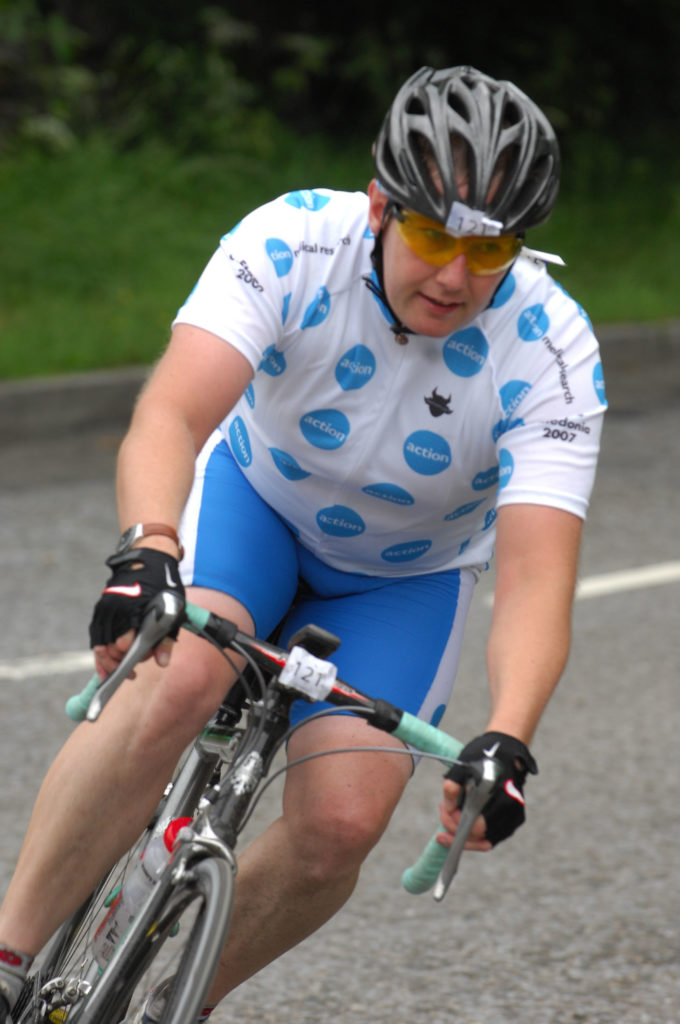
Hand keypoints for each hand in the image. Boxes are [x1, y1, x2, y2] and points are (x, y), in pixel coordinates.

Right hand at [89, 548, 184, 677]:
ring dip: (107, 662)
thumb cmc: (164, 586)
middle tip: (133, 670)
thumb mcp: (172, 610)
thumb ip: (166, 638)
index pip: (123, 644)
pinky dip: (99, 652)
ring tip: (116, 674)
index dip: (130, 657)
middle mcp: (114, 611)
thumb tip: (162, 663)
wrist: (148, 559)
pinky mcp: (101, 610)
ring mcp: (105, 610)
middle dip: (120, 662)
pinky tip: (105, 665)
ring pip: (98, 645)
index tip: (140, 663)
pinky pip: (96, 636)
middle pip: (109, 648)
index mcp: (132, 611)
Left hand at [440, 731, 537, 847]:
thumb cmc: (484, 755)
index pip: (477, 829)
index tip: (442, 820)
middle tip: (443, 811)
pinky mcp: (514, 819)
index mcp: (501, 799)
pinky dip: (476, 830)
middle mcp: (511, 812)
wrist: (506, 748)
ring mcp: (514, 818)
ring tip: (450, 811)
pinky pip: (492, 834)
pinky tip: (463, 815)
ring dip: (465, 830)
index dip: (457, 828)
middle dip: (457, 828)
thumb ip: (453, 784)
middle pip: (480, 837)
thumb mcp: (464, 764)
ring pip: (486, 839)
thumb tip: (447, 807)